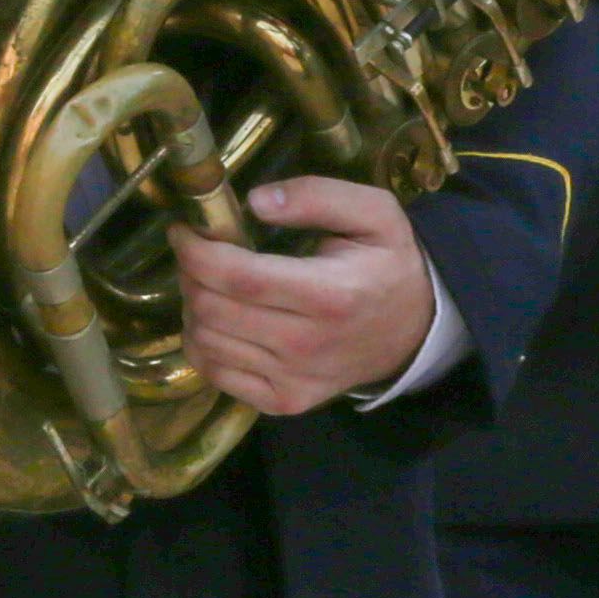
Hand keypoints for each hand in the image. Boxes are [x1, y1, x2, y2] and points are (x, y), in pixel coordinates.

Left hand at [175, 175, 439, 414]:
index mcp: (331, 294)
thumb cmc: (388, 265)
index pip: (238, 277)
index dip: (196, 252)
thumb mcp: (375, 213)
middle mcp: (307, 345)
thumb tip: (255, 202)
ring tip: (211, 285)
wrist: (414, 332)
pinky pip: (214, 373)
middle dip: (190, 274)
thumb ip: (319, 196)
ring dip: (194, 306)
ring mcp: (292, 380)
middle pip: (211, 309)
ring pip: (204, 342)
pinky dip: (203, 342)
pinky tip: (221, 320)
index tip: (184, 229)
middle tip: (200, 253)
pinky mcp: (282, 402)